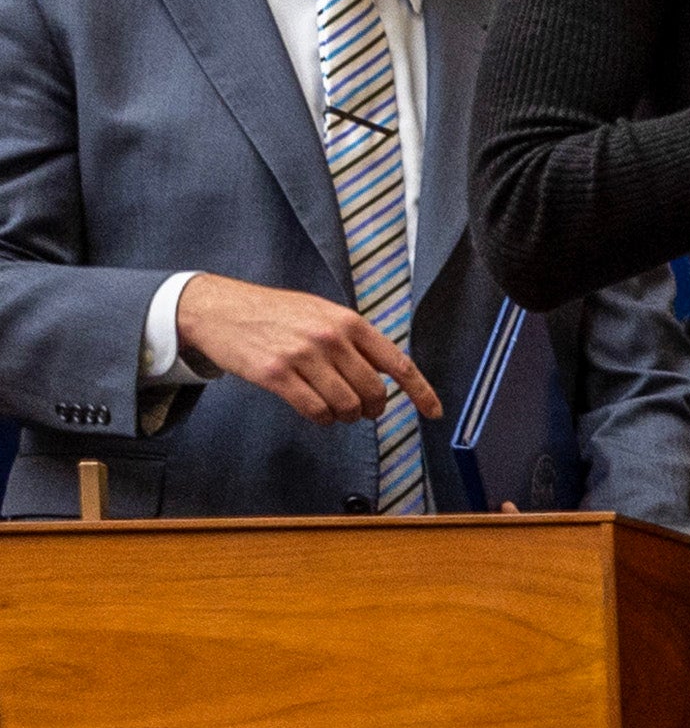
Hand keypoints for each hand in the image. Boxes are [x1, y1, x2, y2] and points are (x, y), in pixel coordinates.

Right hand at [172, 274, 431, 424]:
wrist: (218, 308)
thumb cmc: (275, 313)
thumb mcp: (322, 313)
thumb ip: (356, 341)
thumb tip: (388, 376)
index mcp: (348, 321)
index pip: (397, 363)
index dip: (421, 392)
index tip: (433, 412)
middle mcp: (329, 337)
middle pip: (373, 392)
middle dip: (371, 408)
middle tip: (360, 409)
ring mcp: (302, 356)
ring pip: (347, 406)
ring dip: (345, 416)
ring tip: (335, 408)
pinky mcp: (276, 375)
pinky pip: (316, 412)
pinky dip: (322, 419)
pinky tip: (316, 411)